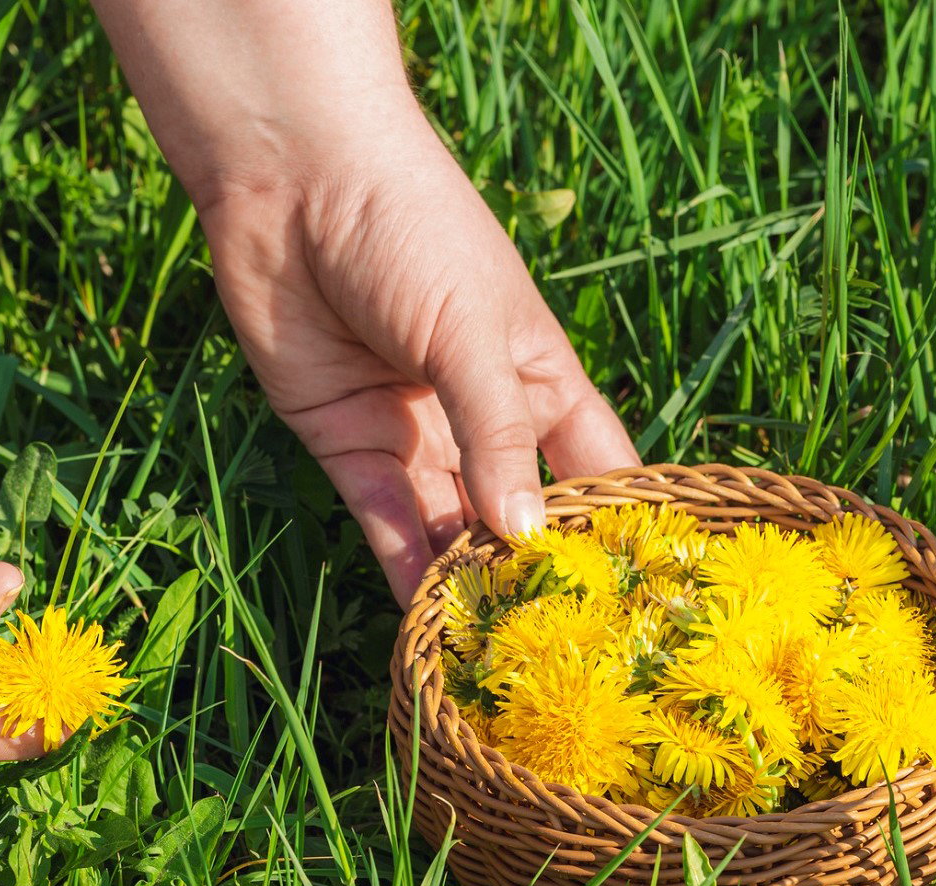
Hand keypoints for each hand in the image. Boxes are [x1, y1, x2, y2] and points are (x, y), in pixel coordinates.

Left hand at [91, 0, 639, 602]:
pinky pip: (384, 522)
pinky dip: (402, 569)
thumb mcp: (475, 330)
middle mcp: (482, 417)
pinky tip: (424, 621)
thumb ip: (501, 435)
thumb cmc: (411, 230)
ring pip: (451, 529)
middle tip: (559, 651)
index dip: (615, 527)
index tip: (643, 602)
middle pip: (518, 513)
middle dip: (534, 574)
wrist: (292, 182)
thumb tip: (529, 538)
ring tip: (492, 654)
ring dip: (466, 585)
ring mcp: (414, 436)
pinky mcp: (347, 447)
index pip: (595, 468)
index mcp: (539, 378)